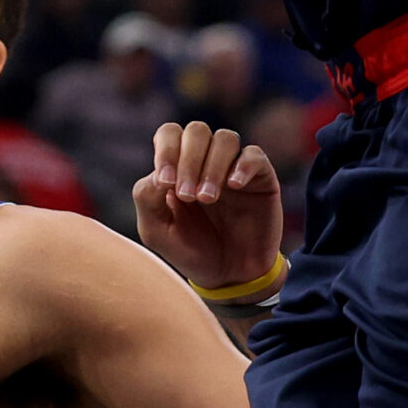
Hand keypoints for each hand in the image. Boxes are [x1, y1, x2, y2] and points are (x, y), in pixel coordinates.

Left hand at [132, 122, 282, 290]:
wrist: (229, 277)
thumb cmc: (191, 251)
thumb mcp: (157, 231)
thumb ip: (147, 198)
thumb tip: (158, 172)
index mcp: (178, 166)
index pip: (170, 134)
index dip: (167, 151)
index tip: (167, 182)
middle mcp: (206, 160)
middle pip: (196, 130)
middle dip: (188, 160)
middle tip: (188, 195)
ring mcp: (234, 166)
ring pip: (225, 138)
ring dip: (212, 166)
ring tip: (208, 198)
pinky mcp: (260, 177)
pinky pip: (254, 155)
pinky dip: (242, 166)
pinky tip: (234, 186)